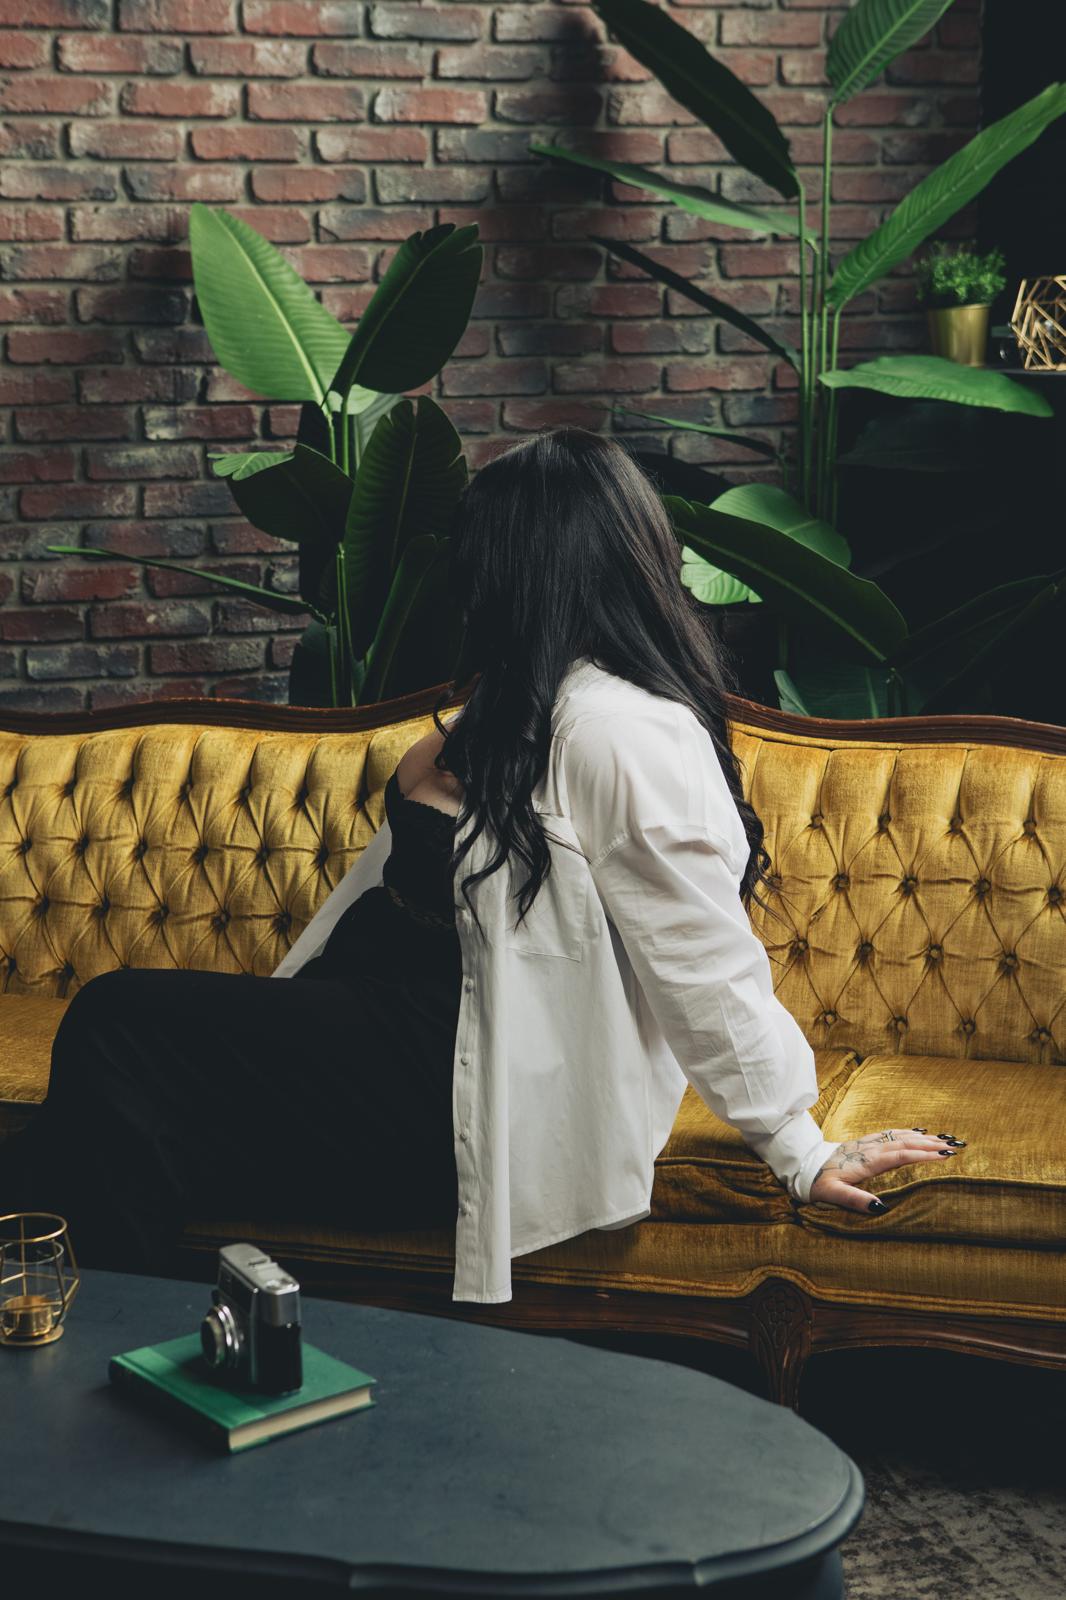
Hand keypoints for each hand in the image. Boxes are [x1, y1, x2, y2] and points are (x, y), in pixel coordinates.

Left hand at [809, 1128, 966, 1212]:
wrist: (801, 1164)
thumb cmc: (817, 1182)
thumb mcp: (832, 1195)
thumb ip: (854, 1200)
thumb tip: (881, 1208)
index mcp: (867, 1161)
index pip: (900, 1155)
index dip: (922, 1155)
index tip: (944, 1156)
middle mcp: (870, 1149)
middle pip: (904, 1143)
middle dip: (929, 1144)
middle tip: (954, 1147)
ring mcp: (867, 1144)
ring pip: (899, 1136)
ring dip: (922, 1137)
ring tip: (943, 1139)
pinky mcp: (863, 1143)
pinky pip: (890, 1134)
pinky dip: (907, 1132)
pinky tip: (916, 1132)